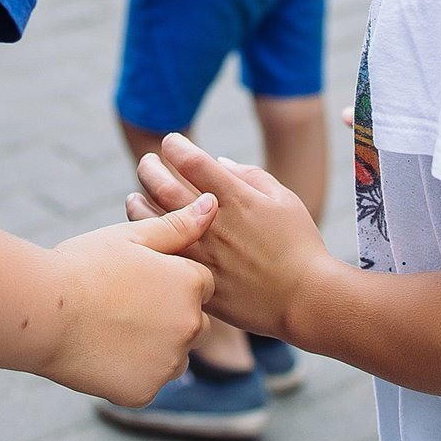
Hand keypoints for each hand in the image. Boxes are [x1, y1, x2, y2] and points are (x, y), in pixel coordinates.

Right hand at [41, 196, 216, 404]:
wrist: (43, 311)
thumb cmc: (84, 266)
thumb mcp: (132, 237)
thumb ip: (179, 225)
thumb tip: (212, 204)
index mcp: (190, 285)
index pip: (199, 284)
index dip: (168, 279)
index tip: (137, 279)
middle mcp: (189, 327)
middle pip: (192, 322)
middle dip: (169, 315)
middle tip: (122, 304)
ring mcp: (168, 363)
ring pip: (173, 356)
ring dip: (155, 347)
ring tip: (111, 328)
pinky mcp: (145, 392)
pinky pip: (148, 381)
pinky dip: (131, 372)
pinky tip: (102, 353)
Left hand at [128, 133, 331, 342]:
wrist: (305, 299)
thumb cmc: (300, 245)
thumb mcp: (284, 199)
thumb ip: (251, 176)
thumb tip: (220, 163)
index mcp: (236, 198)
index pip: (193, 161)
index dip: (176, 146)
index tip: (170, 142)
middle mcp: (213, 223)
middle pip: (164, 186)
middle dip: (149, 167)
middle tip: (146, 161)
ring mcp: (203, 253)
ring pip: (154, 222)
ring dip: (139, 202)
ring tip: (134, 194)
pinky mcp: (198, 280)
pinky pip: (162, 256)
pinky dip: (148, 241)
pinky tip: (145, 236)